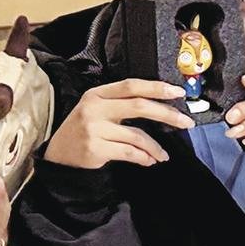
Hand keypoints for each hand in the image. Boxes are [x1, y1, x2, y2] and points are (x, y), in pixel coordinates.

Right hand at [43, 78, 192, 168]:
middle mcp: (95, 108)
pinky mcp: (96, 148)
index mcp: (97, 94)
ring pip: (137, 135)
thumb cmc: (83, 130)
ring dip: (155, 146)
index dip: (157, 88)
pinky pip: (129, 152)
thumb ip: (120, 104)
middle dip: (167, 114)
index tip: (178, 93)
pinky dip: (143, 157)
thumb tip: (159, 106)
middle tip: (185, 122)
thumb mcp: (96, 109)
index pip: (132, 86)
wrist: (58, 155)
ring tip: (162, 155)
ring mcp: (94, 129)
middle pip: (139, 106)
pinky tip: (149, 160)